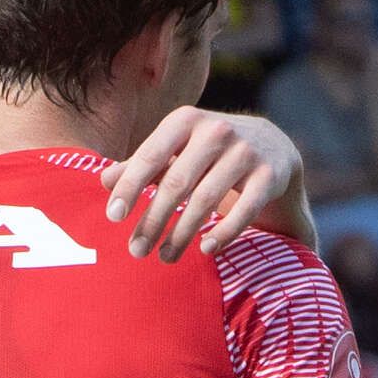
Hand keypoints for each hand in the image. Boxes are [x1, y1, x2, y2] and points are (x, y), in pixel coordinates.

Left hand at [101, 106, 303, 259]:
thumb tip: (104, 181)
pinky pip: (245, 210)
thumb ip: (143, 164)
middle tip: (135, 251)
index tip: (113, 217)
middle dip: (153, 220)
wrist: (272, 146)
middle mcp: (216, 130)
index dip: (130, 187)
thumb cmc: (208, 152)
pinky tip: (205, 250)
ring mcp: (246, 151)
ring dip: (182, 233)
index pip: (150, 156)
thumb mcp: (176, 149)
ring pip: (207, 199)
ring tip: (165, 257)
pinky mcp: (270, 174)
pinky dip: (224, 232)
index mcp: (185, 120)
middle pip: (177, 182)